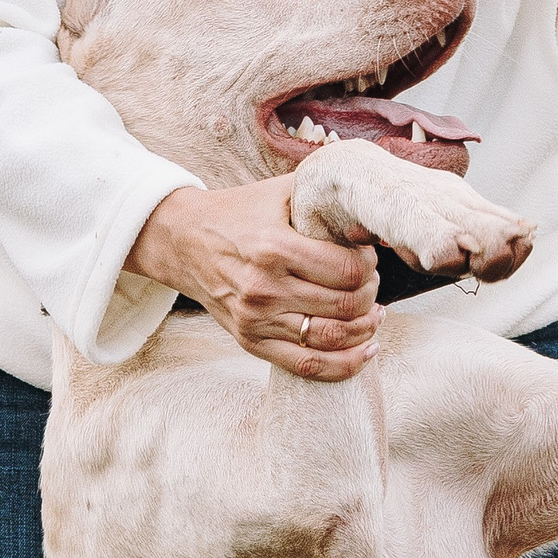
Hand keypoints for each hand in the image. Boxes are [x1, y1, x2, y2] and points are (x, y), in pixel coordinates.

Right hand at [126, 178, 383, 381]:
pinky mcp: (251, 342)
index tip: (368, 257)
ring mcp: (256, 320)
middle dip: (371, 294)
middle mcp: (264, 288)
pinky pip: (308, 366)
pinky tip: (366, 349)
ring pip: (333, 338)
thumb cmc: (240, 212)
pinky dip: (345, 365)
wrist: (184, 240)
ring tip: (374, 312)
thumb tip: (374, 213)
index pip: (347, 271)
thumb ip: (324, 197)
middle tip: (371, 281)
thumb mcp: (280, 192)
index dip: (369, 266)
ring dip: (365, 328)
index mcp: (274, 247)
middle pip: (345, 305)